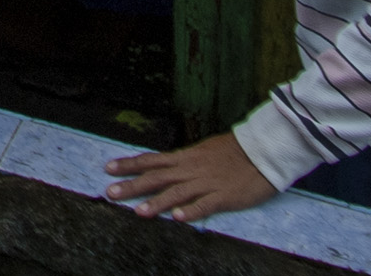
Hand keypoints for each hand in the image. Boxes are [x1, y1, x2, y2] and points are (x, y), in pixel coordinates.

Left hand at [107, 133, 273, 222]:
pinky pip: (205, 205)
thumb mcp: (203, 151)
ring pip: (177, 193)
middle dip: (132, 185)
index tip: (108, 168)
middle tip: (110, 193)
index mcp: (185, 157)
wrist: (262, 151)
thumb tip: (167, 165)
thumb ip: (185, 160)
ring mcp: (206, 183)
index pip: (151, 159)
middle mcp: (191, 169)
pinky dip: (191, 211)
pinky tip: (177, 218)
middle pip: (157, 177)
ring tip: (138, 212)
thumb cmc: (234, 151)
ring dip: (157, 203)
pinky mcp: (224, 196)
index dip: (129, 164)